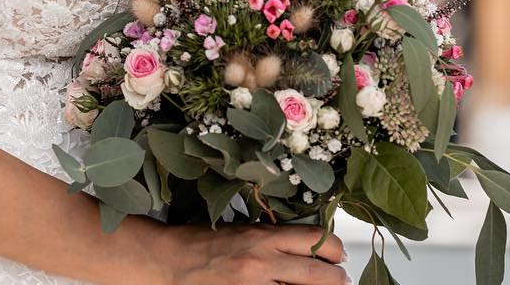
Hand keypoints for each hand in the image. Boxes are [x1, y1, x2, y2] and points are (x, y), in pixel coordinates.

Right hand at [147, 222, 349, 284]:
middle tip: (340, 279)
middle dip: (337, 278)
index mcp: (263, 237)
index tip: (337, 255)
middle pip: (320, 273)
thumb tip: (307, 247)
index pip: (316, 240)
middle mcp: (263, 262)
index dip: (334, 249)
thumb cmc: (202, 243)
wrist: (170, 262)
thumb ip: (274, 239)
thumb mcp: (243, 230)